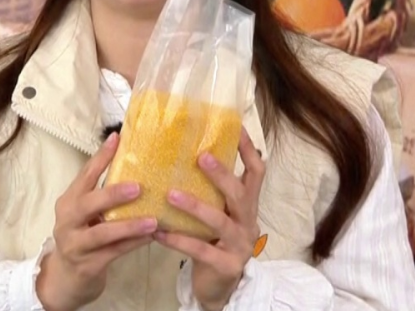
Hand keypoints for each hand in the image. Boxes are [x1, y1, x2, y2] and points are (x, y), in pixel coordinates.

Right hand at [36, 132, 157, 310]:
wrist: (65, 280)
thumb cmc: (82, 239)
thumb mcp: (85, 215)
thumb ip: (102, 196)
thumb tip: (137, 170)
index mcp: (68, 202)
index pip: (84, 175)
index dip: (100, 157)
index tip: (117, 139)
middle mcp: (67, 221)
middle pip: (87, 203)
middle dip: (112, 194)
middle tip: (138, 187)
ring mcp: (76, 245)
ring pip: (102, 233)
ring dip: (129, 226)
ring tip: (153, 220)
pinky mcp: (87, 266)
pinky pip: (114, 253)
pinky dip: (133, 244)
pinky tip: (152, 237)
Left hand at [154, 131, 266, 310]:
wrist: (220, 287)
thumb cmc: (213, 243)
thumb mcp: (217, 215)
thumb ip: (209, 193)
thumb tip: (181, 155)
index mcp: (247, 206)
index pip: (256, 172)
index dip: (248, 149)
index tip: (235, 126)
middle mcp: (248, 223)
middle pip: (240, 194)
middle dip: (222, 175)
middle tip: (201, 156)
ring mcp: (240, 246)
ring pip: (220, 222)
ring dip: (195, 206)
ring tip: (170, 194)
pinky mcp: (226, 266)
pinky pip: (200, 250)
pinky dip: (178, 240)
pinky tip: (158, 233)